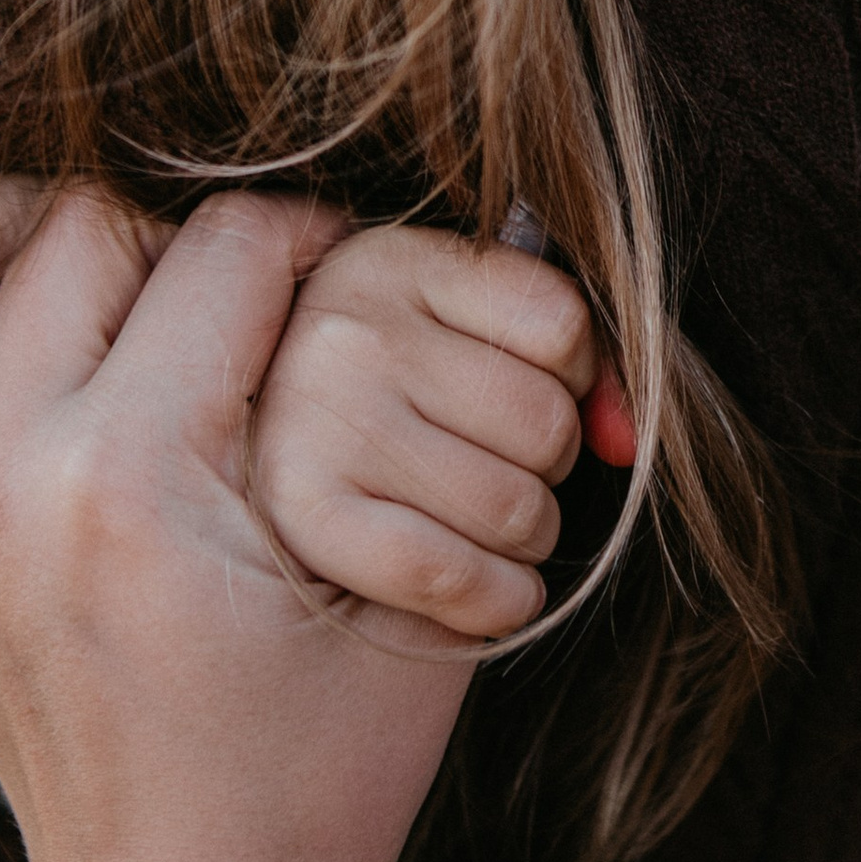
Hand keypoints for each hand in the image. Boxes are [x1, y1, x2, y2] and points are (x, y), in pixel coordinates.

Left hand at [0, 178, 473, 861]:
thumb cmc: (321, 775)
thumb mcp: (410, 589)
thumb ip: (409, 411)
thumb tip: (412, 243)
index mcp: (140, 479)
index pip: (226, 247)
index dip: (313, 232)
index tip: (354, 263)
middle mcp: (8, 471)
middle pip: (81, 229)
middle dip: (184, 225)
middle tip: (253, 282)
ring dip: (24, 231)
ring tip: (109, 240)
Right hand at [250, 222, 617, 640]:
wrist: (234, 520)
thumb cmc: (386, 422)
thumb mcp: (460, 346)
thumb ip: (568, 364)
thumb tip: (627, 436)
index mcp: (382, 260)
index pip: (563, 327)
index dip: (570, 379)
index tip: (521, 394)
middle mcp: (340, 327)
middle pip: (545, 421)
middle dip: (542, 466)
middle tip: (488, 473)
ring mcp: (315, 420)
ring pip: (517, 505)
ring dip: (522, 540)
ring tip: (473, 527)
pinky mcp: (301, 518)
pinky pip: (455, 574)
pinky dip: (496, 601)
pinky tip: (480, 593)